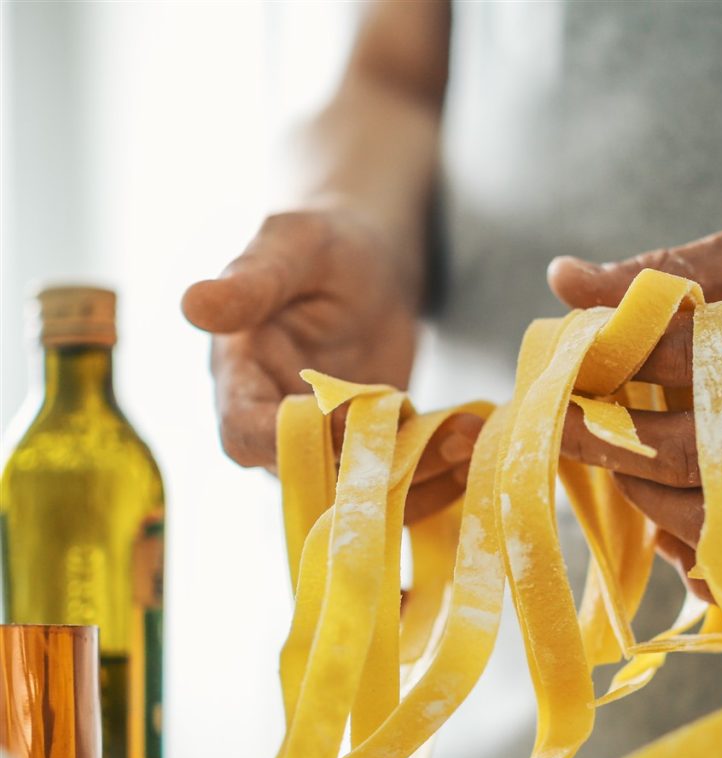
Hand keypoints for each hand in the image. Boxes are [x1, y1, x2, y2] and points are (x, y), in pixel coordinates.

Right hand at [183, 207, 479, 522]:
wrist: (369, 261)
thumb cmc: (323, 245)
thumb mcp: (291, 249)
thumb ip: (252, 282)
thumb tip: (193, 304)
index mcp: (240, 379)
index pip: (244, 436)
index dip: (291, 442)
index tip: (350, 422)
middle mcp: (276, 424)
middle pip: (312, 476)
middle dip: (373, 469)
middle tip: (438, 444)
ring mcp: (326, 444)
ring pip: (360, 490)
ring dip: (417, 478)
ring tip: (465, 442)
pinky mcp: (369, 450)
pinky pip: (395, 481)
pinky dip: (435, 474)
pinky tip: (470, 441)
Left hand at [551, 212, 721, 619]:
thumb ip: (673, 268)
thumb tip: (562, 278)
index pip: (685, 359)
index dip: (609, 366)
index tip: (569, 370)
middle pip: (694, 454)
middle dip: (606, 444)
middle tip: (568, 430)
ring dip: (651, 508)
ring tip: (628, 473)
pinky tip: (687, 548)